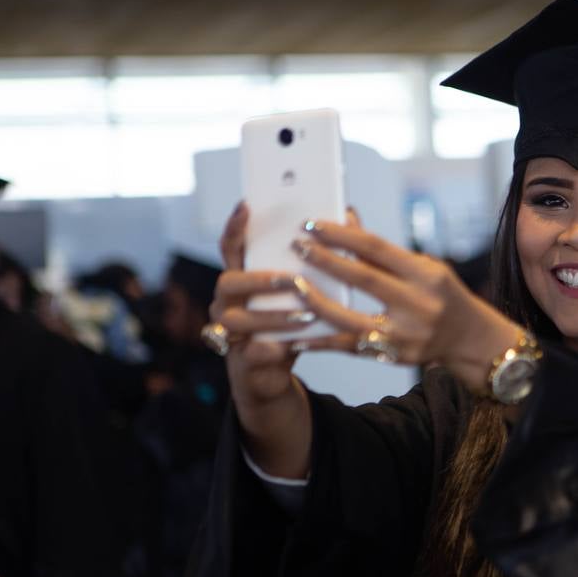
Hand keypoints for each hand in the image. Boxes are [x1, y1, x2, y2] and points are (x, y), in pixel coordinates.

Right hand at [211, 202, 314, 475]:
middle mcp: (228, 300)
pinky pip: (253, 351)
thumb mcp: (309, 286)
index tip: (247, 206)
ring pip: (238, 318)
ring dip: (274, 315)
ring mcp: (229, 330)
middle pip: (228, 281)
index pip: (232, 246)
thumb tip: (349, 214)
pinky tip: (297, 343)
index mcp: (243, 276)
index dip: (235, 227)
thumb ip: (323, 254)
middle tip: (291, 279)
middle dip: (259, 279)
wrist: (273, 370)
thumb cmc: (292, 319)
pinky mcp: (241, 359)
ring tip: (306, 313)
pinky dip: (275, 347)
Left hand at [289, 216, 521, 389]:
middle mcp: (419, 303)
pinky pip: (350, 348)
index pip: (376, 248)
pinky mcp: (396, 357)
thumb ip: (381, 250)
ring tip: (293, 287)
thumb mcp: (421, 267)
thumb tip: (345, 218)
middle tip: (296, 247)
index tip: (311, 225)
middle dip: (325, 261)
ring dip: (316, 302)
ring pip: (350, 319)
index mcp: (426, 274)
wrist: (469, 339)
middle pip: (362, 279)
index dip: (341, 235)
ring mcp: (407, 334)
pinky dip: (322, 342)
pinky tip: (298, 336)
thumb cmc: (440, 294)